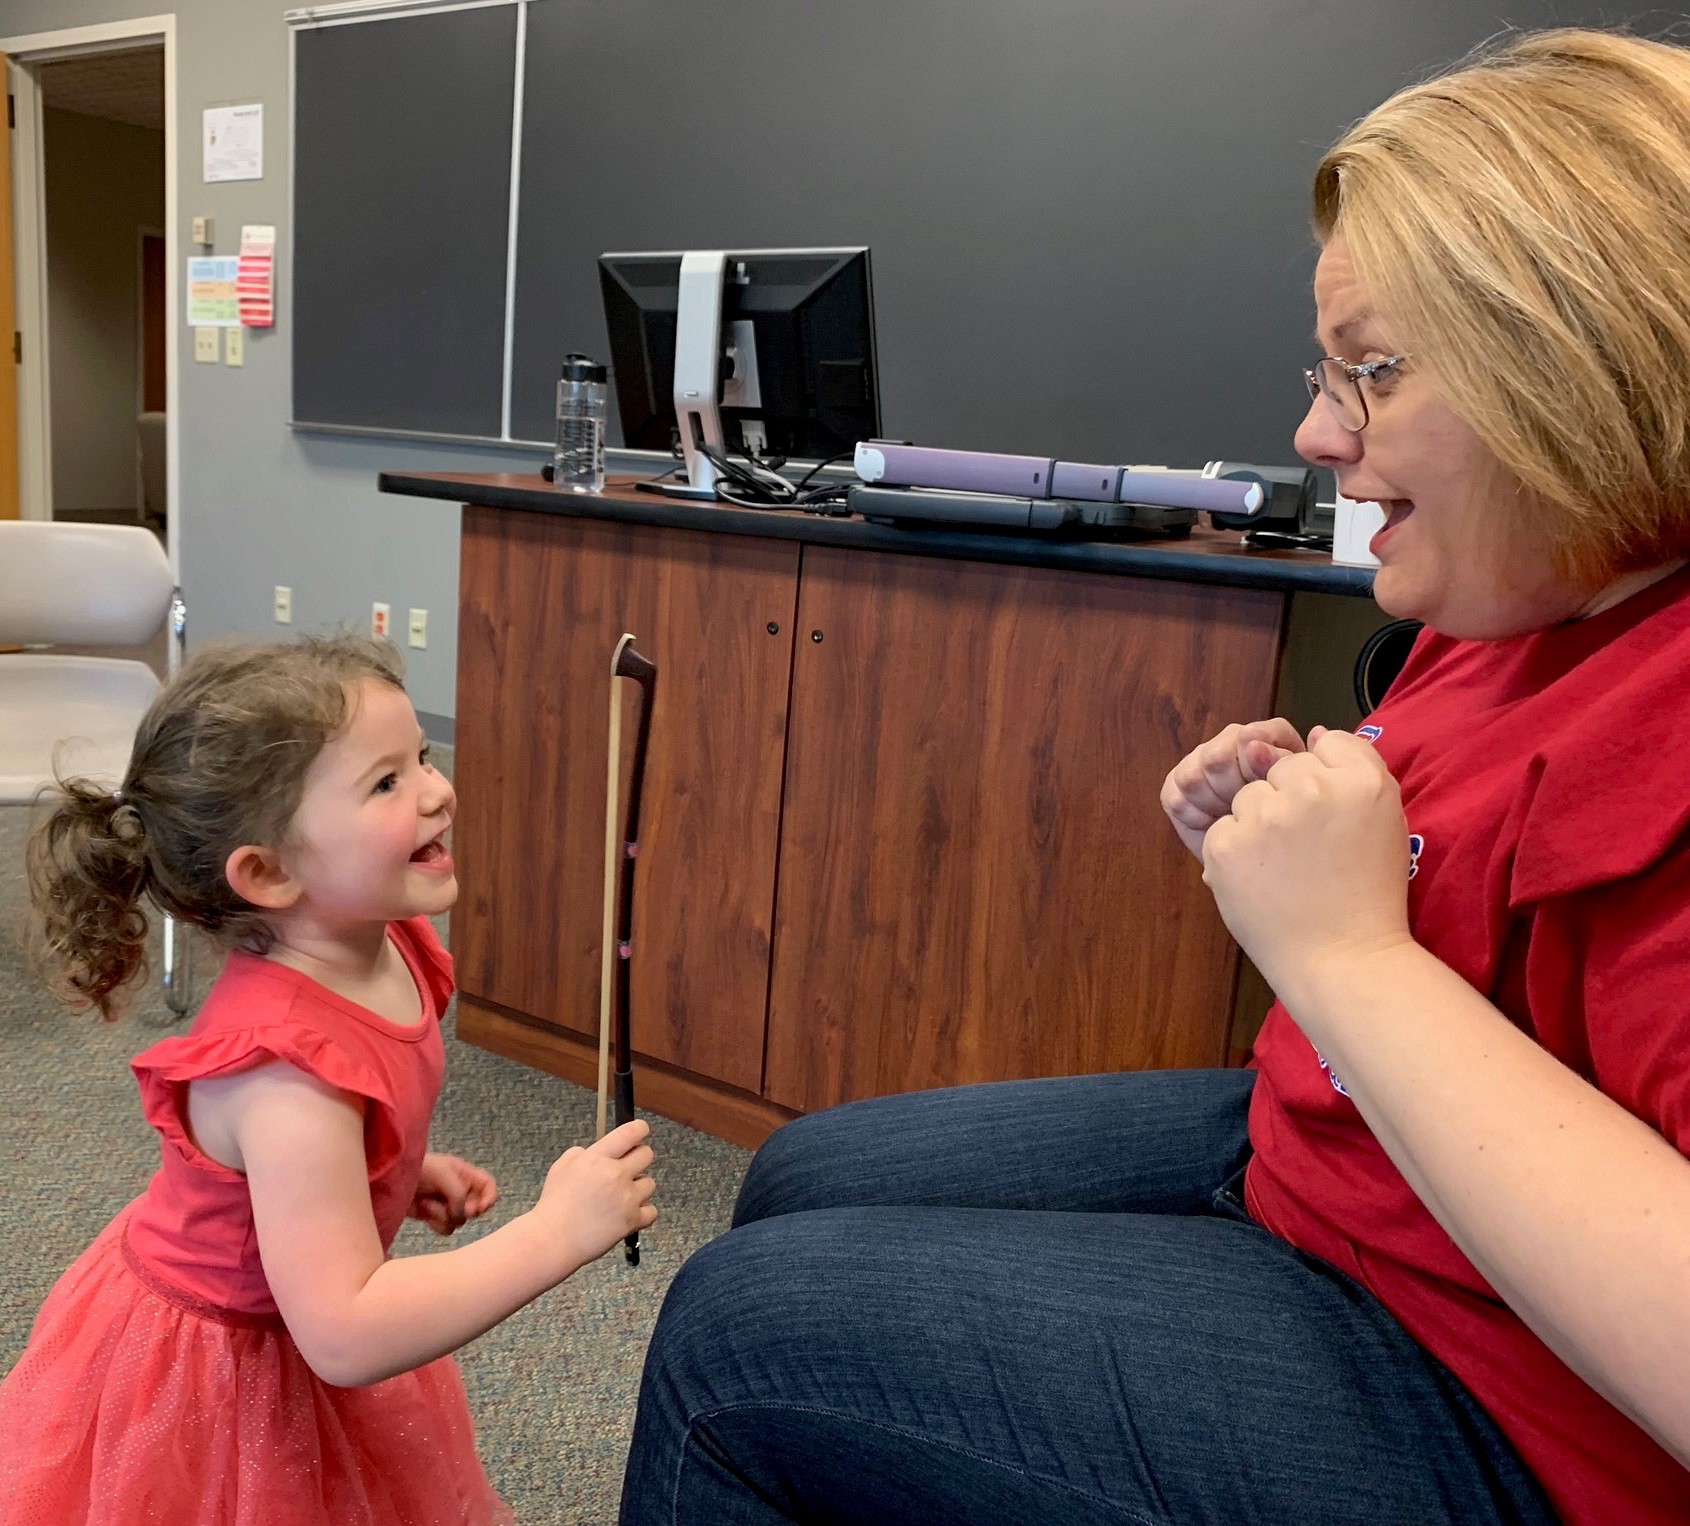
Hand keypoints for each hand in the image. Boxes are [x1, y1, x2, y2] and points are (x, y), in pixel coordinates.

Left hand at [409, 1152, 498, 1235]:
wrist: (391, 1180)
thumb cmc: (420, 1169)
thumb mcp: (444, 1174)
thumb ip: (459, 1194)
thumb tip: (462, 1215)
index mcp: (465, 1175)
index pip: (488, 1186)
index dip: (490, 1198)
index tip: (481, 1208)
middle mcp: (460, 1190)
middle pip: (477, 1208)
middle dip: (465, 1210)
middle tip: (453, 1208)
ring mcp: (447, 1205)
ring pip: (460, 1221)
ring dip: (445, 1216)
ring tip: (428, 1204)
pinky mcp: (434, 1217)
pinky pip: (446, 1228)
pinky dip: (436, 1223)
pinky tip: (424, 1212)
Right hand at [530, 1119, 656, 1273]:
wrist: (553, 1239)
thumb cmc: (555, 1204)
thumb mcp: (562, 1166)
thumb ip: (584, 1153)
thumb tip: (602, 1151)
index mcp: (597, 1158)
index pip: (630, 1133)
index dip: (640, 1129)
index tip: (641, 1131)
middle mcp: (615, 1174)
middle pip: (647, 1154)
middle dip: (638, 1159)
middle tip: (626, 1169)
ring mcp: (626, 1198)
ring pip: (650, 1183)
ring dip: (638, 1188)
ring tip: (620, 1198)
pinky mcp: (632, 1220)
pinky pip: (652, 1211)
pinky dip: (642, 1213)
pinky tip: (627, 1214)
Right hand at [1161, 718, 1306, 860]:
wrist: (1259, 861)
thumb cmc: (1286, 828)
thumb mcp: (1295, 795)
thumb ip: (1280, 763)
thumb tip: (1253, 745)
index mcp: (1268, 738)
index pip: (1252, 737)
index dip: (1254, 767)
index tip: (1262, 787)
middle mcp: (1231, 742)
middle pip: (1216, 756)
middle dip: (1232, 790)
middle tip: (1248, 809)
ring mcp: (1200, 760)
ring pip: (1192, 777)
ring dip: (1213, 805)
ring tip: (1232, 817)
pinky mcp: (1175, 784)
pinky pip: (1175, 798)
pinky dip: (1195, 817)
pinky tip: (1212, 824)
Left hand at [1200, 727, 1413, 1014]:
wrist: (1344, 958)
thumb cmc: (1368, 892)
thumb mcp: (1385, 819)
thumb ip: (1355, 767)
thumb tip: (1314, 733)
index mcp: (1362, 781)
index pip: (1327, 744)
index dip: (1326, 782)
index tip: (1332, 819)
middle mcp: (1312, 789)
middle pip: (1281, 768)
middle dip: (1288, 800)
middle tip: (1308, 851)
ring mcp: (1265, 815)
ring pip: (1248, 797)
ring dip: (1258, 824)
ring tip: (1286, 870)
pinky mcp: (1226, 843)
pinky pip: (1223, 828)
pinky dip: (1234, 852)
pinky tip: (1263, 882)